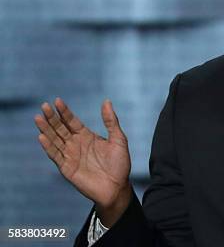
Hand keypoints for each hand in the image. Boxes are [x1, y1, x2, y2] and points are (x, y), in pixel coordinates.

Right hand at [34, 98, 131, 225]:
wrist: (117, 187)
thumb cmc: (120, 164)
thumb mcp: (118, 139)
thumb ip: (111, 121)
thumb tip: (106, 101)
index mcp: (87, 136)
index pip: (72, 121)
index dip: (64, 112)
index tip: (57, 101)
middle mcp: (76, 144)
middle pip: (60, 128)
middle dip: (52, 118)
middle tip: (44, 105)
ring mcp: (70, 156)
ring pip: (54, 140)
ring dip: (46, 129)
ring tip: (38, 118)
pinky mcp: (66, 168)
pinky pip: (55, 155)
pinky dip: (48, 146)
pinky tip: (42, 137)